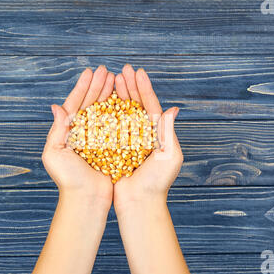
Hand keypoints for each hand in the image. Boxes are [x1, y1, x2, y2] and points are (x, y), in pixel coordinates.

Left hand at [29, 66, 115, 273]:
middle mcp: (83, 133)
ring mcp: (98, 139)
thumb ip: (57, 130)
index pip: (76, 103)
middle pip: (91, 104)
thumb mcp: (55, 154)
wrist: (87, 200)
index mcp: (68, 131)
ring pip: (105, 112)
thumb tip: (56, 106)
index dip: (83, 87)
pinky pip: (116, 126)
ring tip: (115, 79)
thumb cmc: (68, 179)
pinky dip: (120, 112)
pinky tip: (125, 100)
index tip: (90, 72)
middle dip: (98, 86)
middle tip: (105, 70)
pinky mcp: (111, 147)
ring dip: (109, 95)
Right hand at [111, 65, 191, 273]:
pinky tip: (100, 101)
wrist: (140, 202)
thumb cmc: (158, 181)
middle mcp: (142, 134)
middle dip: (129, 86)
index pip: (150, 105)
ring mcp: (127, 140)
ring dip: (117, 95)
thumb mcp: (170, 156)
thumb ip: (168, 132)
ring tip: (112, 79)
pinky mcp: (113, 148)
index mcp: (157, 133)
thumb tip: (172, 109)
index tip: (138, 72)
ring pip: (121, 112)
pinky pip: (109, 127)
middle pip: (135, 105)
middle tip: (122, 70)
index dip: (144, 88)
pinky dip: (105, 113)